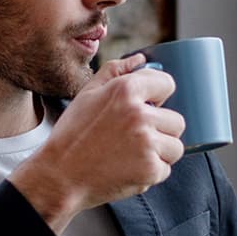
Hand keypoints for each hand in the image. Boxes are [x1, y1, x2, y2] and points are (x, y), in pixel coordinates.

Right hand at [9, 53, 185, 234]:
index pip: (167, 84)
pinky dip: (150, 173)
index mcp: (126, 90)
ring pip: (175, 146)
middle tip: (133, 139)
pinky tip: (128, 170)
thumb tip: (141, 59)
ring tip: (131, 155)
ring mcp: (147, 143)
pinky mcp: (150, 169)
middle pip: (176, 120)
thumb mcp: (87, 94)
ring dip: (159, 153)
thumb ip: (115, 71)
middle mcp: (139, 114)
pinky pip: (165, 168)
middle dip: (160, 130)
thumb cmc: (71, 135)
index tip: (146, 108)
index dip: (158, 97)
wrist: (59, 176)